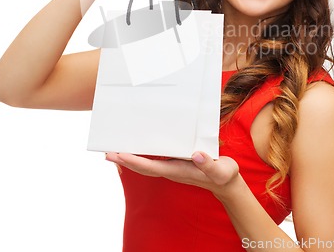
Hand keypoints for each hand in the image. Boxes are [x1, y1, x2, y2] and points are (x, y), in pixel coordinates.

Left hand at [105, 151, 239, 194]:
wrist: (227, 183)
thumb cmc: (224, 175)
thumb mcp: (221, 170)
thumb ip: (209, 164)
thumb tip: (195, 155)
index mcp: (178, 170)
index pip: (151, 166)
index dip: (134, 161)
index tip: (119, 155)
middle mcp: (171, 170)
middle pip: (142, 167)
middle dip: (124, 161)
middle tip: (107, 153)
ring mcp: (172, 168)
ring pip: (146, 164)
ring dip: (130, 159)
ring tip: (115, 151)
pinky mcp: (175, 164)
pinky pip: (153, 161)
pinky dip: (141, 156)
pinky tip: (137, 149)